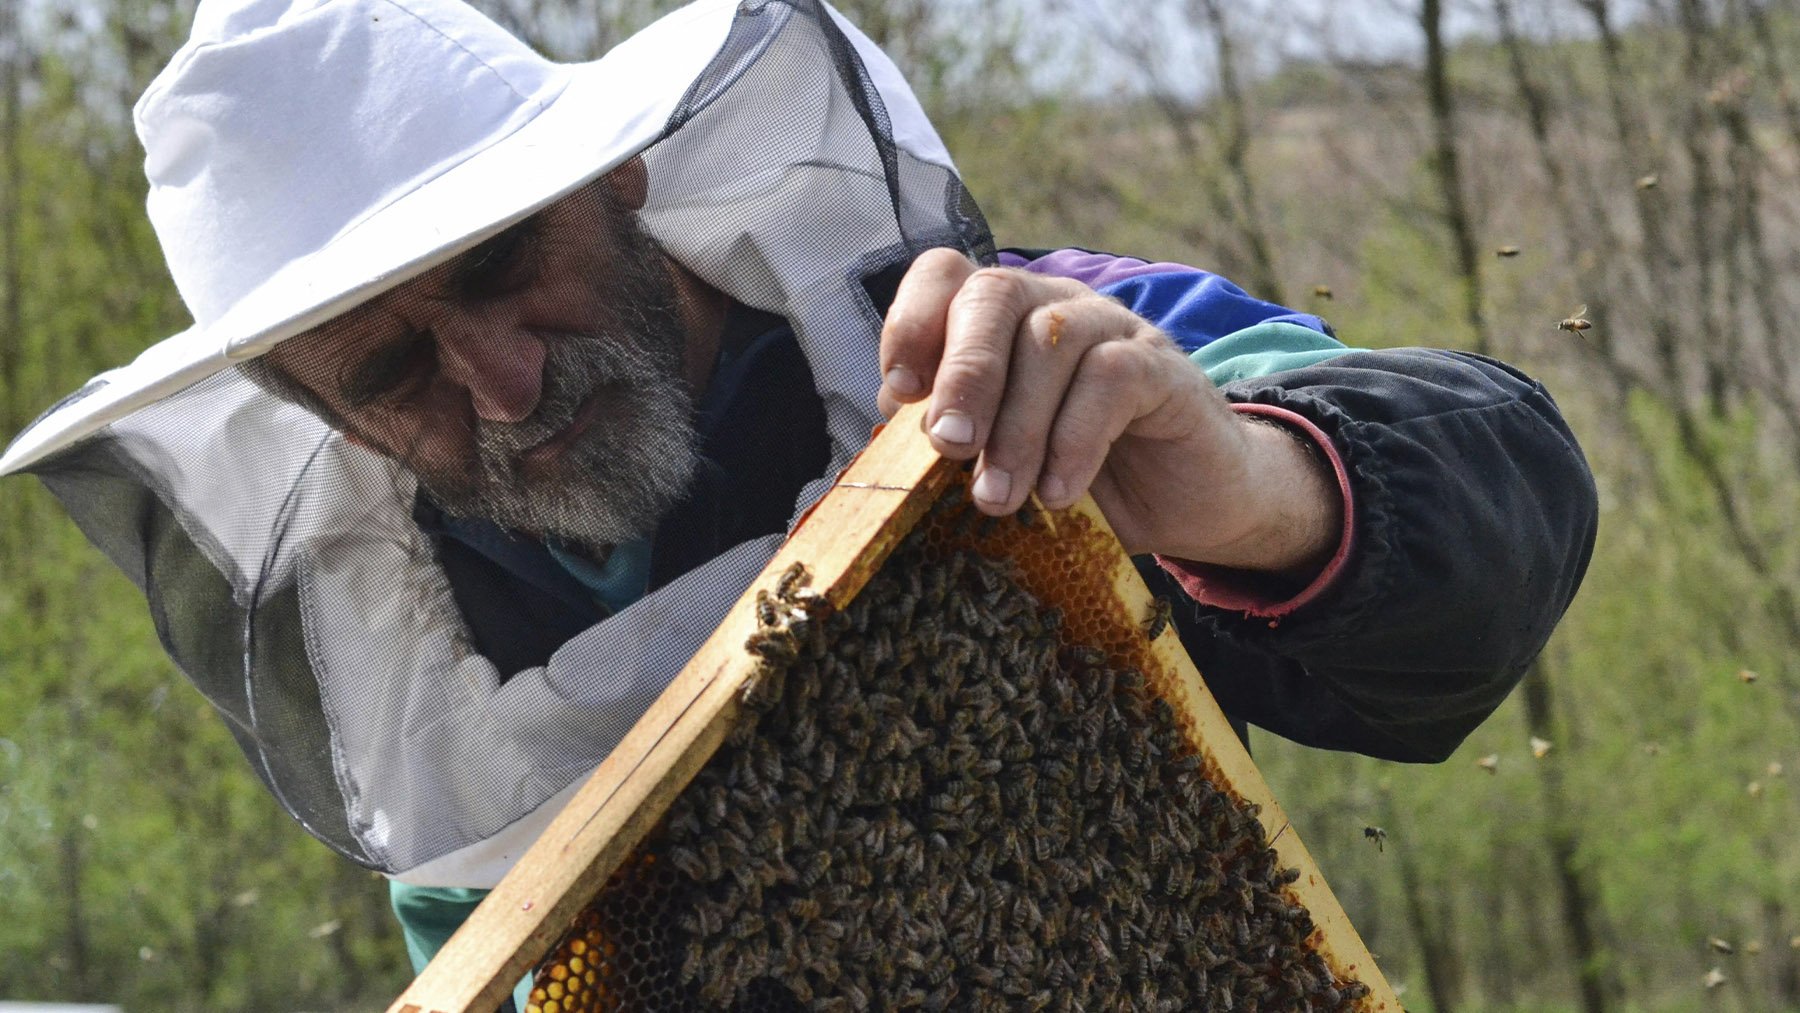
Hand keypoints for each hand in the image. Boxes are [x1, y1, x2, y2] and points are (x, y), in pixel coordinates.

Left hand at [878, 249, 1339, 576]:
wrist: (1189, 501)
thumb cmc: (1078, 476)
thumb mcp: (1002, 458)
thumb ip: (951, 434)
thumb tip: (885, 428)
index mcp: (1000, 318)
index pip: (944, 276)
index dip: (910, 321)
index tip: (896, 395)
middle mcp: (1051, 304)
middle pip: (991, 296)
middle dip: (962, 374)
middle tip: (949, 445)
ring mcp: (1111, 327)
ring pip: (1047, 340)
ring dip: (1015, 427)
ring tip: (999, 498)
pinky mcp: (1161, 366)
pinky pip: (1111, 379)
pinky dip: (1075, 439)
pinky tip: (1059, 493)